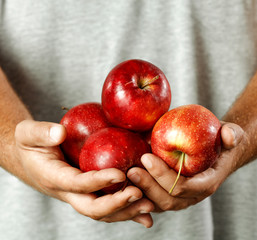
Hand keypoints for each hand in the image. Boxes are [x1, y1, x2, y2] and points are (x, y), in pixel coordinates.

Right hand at [14, 120, 153, 226]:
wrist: (31, 159)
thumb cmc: (31, 145)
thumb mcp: (28, 133)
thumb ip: (41, 133)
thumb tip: (60, 132)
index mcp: (54, 178)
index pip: (77, 184)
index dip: (98, 181)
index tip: (120, 174)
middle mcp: (68, 193)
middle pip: (92, 207)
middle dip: (116, 204)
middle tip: (139, 194)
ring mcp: (79, 196)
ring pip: (103, 212)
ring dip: (126, 211)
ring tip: (149, 206)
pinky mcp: (88, 194)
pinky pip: (108, 206)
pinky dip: (126, 211)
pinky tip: (145, 213)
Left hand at [127, 122, 244, 210]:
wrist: (216, 150)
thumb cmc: (220, 142)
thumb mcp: (229, 134)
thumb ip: (230, 135)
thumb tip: (227, 135)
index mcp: (205, 183)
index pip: (182, 187)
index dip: (163, 175)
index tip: (146, 157)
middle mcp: (192, 195)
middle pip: (167, 200)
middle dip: (148, 186)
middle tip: (131, 170)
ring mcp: (179, 196)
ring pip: (157, 203)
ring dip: (140, 192)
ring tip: (125, 176)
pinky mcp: (168, 192)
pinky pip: (152, 199)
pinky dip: (139, 193)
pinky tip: (126, 181)